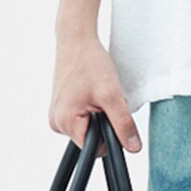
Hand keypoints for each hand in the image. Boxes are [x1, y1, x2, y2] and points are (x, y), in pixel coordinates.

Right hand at [50, 36, 141, 155]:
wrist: (77, 42)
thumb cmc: (89, 62)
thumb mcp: (112, 95)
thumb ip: (123, 124)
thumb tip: (133, 146)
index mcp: (65, 122)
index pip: (93, 148)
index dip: (108, 136)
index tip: (111, 116)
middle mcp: (57, 122)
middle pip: (91, 139)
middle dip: (103, 122)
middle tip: (104, 99)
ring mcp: (58, 115)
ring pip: (88, 128)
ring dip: (98, 115)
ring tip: (96, 93)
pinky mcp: (62, 108)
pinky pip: (82, 119)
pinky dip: (92, 109)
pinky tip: (90, 92)